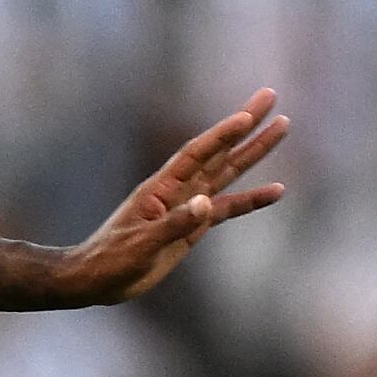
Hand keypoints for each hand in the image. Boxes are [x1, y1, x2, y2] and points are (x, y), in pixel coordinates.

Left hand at [61, 89, 288, 302]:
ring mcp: (186, 207)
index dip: (222, 134)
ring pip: (227, 173)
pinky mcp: (192, 227)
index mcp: (160, 189)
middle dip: (245, 126)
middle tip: (271, 96)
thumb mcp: (140, 245)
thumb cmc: (110, 260)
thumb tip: (206, 203)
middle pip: (218, 152)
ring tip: (282, 126)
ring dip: (254, 151)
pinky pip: (227, 208)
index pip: (196, 154)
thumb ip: (173, 224)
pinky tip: (276, 190)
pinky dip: (251, 199)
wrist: (95, 280)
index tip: (248, 116)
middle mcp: (177, 191)